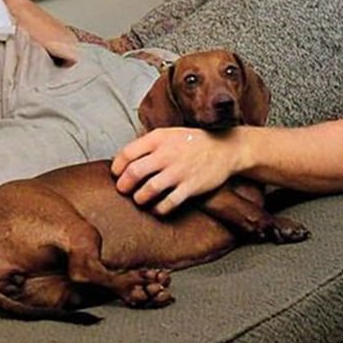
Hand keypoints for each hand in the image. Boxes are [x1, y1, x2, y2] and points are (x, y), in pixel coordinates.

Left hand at [111, 127, 238, 214]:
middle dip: (124, 185)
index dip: (117, 167)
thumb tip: (123, 158)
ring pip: (148, 190)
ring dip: (139, 198)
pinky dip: (158, 209)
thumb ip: (147, 143)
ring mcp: (179, 172)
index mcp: (159, 138)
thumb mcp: (169, 133)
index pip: (127, 153)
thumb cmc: (193, 142)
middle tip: (123, 190)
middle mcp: (167, 154)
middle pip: (134, 172)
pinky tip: (157, 208)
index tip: (116, 174)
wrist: (225, 148)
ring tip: (140, 199)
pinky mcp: (190, 187)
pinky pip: (168, 203)